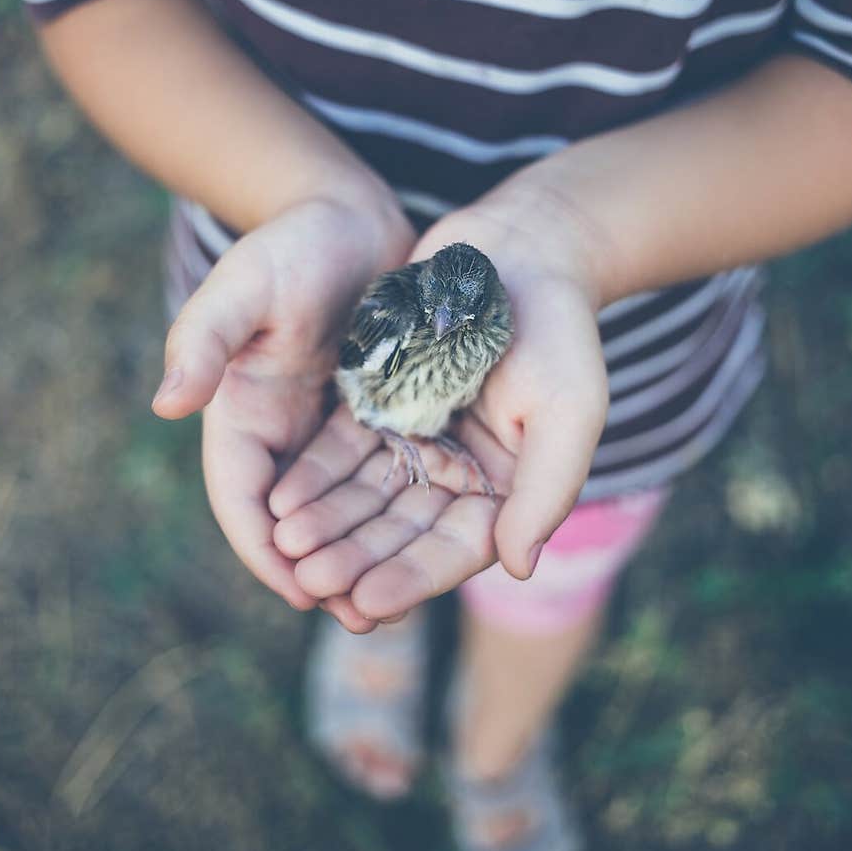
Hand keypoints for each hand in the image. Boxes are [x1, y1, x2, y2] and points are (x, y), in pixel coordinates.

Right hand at [152, 189, 414, 631]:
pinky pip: (383, 479)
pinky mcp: (375, 417)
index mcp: (242, 412)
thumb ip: (205, 336)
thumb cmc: (294, 243)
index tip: (300, 591)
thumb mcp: (245, 283)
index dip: (264, 550)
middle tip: (359, 616)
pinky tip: (431, 545)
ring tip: (394, 602)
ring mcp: (329, 428)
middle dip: (319, 571)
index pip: (243, 497)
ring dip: (362, 556)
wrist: (352, 215)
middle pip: (293, 519)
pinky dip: (397, 515)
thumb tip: (166, 403)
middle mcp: (283, 431)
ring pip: (342, 510)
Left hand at [269, 179, 609, 622]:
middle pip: (401, 531)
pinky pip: (343, 451)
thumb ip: (546, 489)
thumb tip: (517, 567)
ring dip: (329, 525)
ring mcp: (418, 441)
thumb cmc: (561, 329)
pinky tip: (281, 501)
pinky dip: (316, 477)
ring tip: (287, 547)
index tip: (367, 603)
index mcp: (508, 488)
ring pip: (366, 497)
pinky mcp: (382, 406)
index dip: (412, 578)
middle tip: (310, 581)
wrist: (525, 247)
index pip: (456, 548)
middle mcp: (459, 474)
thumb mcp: (570, 409)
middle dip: (356, 558)